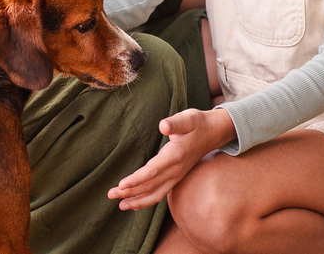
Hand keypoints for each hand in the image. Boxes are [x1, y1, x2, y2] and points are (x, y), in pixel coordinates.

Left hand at [107, 108, 235, 210]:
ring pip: (156, 193)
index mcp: (175, 155)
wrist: (213, 133)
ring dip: (137, 200)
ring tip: (120, 205)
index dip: (137, 179)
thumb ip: (175, 123)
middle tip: (110, 194)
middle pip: (151, 185)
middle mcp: (176, 170)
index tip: (122, 184)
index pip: (153, 171)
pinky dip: (147, 200)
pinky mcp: (176, 177)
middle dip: (130, 192)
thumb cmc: (198, 123)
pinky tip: (134, 202)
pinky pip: (160, 193)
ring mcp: (177, 176)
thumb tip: (163, 126)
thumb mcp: (188, 118)